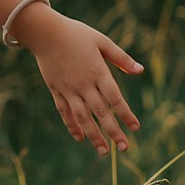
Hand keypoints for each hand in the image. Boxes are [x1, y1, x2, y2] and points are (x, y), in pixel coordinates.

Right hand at [20, 5, 144, 156]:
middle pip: (101, 112)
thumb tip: (140, 70)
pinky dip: (72, 125)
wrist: (44, 32)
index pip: (115, 98)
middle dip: (113, 131)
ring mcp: (68, 89)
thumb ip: (121, 58)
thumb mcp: (102, 41)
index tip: (136, 128)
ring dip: (94, 135)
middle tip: (125, 148)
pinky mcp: (56, 90)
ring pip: (82, 117)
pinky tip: (80, 137)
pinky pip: (65, 112)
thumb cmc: (76, 34)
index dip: (126, 114)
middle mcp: (84, 84)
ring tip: (103, 151)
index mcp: (98, 72)